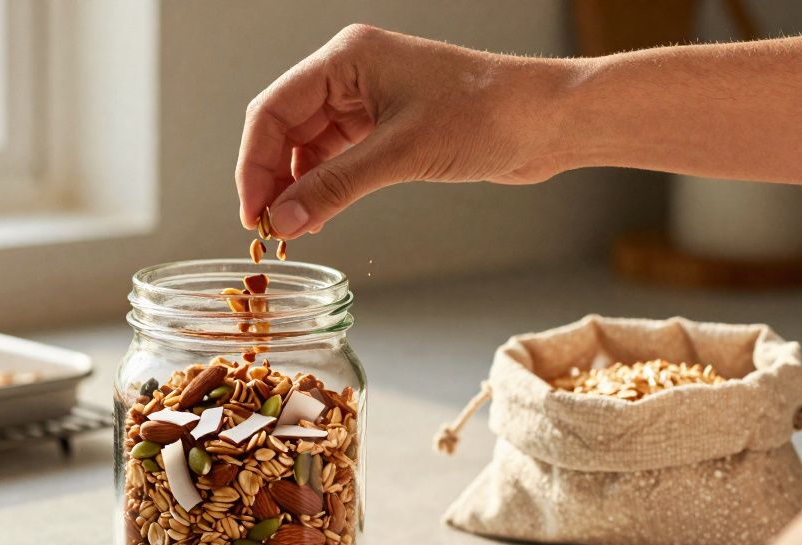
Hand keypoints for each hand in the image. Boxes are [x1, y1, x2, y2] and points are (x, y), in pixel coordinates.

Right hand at [235, 24, 572, 237]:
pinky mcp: (387, 125)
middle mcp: (351, 73)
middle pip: (284, 128)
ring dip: (296, 187)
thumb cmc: (487, 115)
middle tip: (267, 228)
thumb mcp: (400, 154)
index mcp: (346, 58)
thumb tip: (283, 221)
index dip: (255, 165)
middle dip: (272, 179)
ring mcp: (368, 98)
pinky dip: (323, 186)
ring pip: (308, 146)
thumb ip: (334, 188)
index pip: (272, 110)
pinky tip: (319, 216)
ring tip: (293, 229)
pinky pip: (336, 156)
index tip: (252, 212)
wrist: (549, 120)